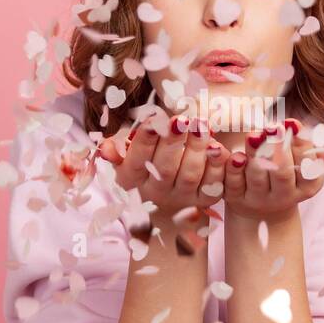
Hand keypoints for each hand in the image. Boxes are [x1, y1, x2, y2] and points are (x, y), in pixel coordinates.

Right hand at [96, 112, 227, 219]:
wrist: (168, 203)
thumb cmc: (146, 165)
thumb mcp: (127, 157)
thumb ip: (117, 148)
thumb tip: (105, 149)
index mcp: (134, 179)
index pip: (137, 160)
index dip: (144, 141)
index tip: (152, 121)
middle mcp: (156, 192)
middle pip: (164, 169)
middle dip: (172, 142)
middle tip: (181, 119)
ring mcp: (182, 197)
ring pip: (189, 175)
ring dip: (196, 149)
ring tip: (202, 125)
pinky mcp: (205, 199)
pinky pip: (213, 184)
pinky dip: (217, 166)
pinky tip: (218, 147)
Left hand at [223, 118, 323, 221]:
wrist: (262, 205)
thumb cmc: (284, 170)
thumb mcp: (297, 158)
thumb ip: (299, 141)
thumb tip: (294, 124)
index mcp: (306, 186)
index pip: (308, 169)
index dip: (301, 148)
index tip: (292, 125)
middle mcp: (284, 196)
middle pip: (282, 174)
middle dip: (278, 149)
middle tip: (273, 128)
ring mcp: (259, 200)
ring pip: (257, 178)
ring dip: (254, 155)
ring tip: (253, 136)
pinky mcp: (237, 199)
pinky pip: (233, 183)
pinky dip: (232, 168)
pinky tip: (232, 154)